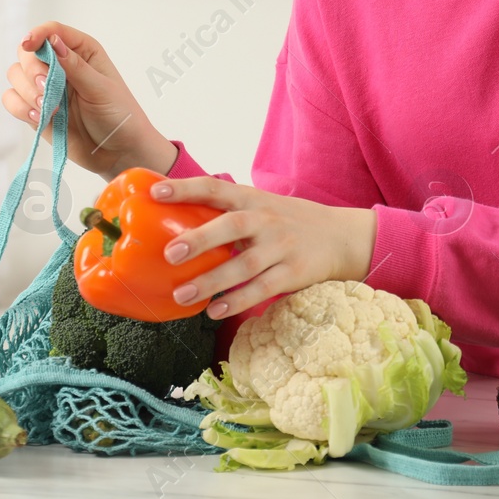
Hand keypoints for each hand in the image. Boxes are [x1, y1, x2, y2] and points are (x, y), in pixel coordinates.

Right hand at [3, 22, 175, 178]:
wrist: (119, 152)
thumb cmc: (119, 115)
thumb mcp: (101, 88)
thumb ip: (75, 66)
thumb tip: (53, 41)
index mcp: (81, 52)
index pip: (52, 32)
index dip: (37, 34)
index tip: (28, 44)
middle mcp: (60, 65)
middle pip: (27, 53)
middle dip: (32, 71)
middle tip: (46, 90)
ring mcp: (46, 88)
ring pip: (16, 76)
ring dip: (27, 92)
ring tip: (49, 110)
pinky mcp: (36, 110)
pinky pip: (13, 101)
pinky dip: (20, 108)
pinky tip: (39, 118)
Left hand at [148, 175, 377, 319]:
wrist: (342, 236)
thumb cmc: (288, 222)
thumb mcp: (261, 205)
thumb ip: (227, 212)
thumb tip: (175, 222)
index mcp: (252, 199)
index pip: (215, 187)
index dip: (185, 188)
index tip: (155, 192)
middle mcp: (266, 220)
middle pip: (231, 226)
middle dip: (199, 239)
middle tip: (170, 253)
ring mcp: (282, 247)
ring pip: (244, 265)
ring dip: (211, 281)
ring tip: (182, 295)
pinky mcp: (294, 273)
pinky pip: (262, 289)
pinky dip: (237, 301)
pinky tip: (214, 311)